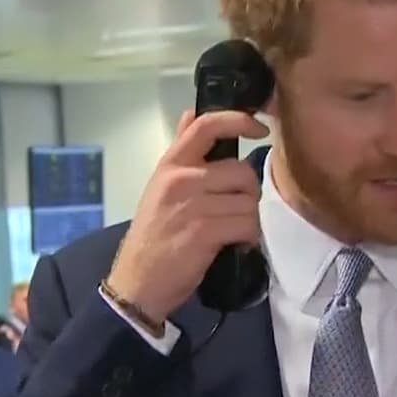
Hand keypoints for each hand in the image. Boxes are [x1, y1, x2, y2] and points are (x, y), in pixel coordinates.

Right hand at [107, 110, 268, 330]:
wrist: (137, 283)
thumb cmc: (153, 235)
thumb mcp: (161, 187)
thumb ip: (181, 150)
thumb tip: (191, 113)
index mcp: (170, 164)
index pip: (206, 125)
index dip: (238, 120)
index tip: (259, 127)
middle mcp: (181, 179)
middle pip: (241, 171)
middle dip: (249, 193)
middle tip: (237, 210)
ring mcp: (192, 206)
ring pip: (248, 202)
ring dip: (249, 220)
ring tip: (234, 231)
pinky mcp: (204, 232)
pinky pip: (247, 225)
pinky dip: (249, 238)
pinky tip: (237, 244)